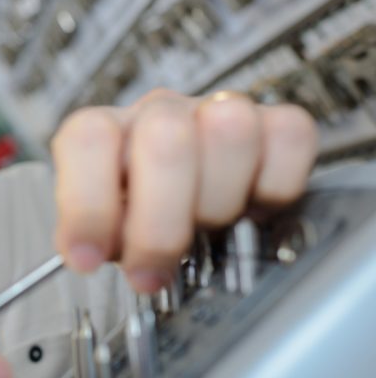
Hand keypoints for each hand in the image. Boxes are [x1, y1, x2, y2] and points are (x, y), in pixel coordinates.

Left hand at [51, 89, 317, 291]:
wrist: (180, 192)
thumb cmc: (136, 212)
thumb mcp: (99, 232)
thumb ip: (89, 237)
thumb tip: (89, 254)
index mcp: (102, 131)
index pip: (88, 139)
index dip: (88, 205)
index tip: (88, 259)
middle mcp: (157, 113)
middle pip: (166, 136)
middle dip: (161, 223)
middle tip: (152, 267)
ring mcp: (214, 111)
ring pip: (230, 128)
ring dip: (217, 202)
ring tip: (203, 229)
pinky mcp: (271, 123)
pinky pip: (290, 135)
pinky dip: (274, 185)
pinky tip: (250, 208)